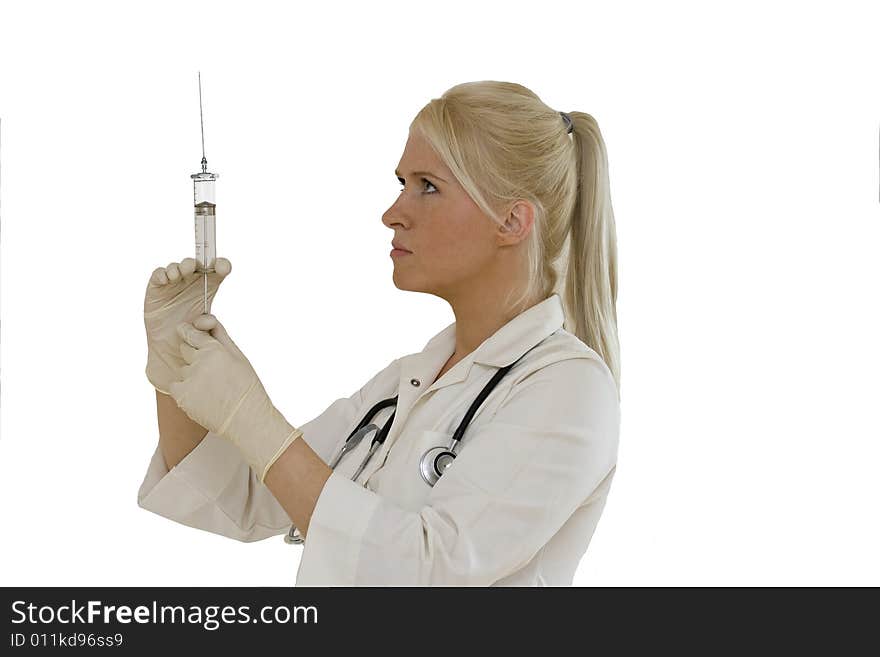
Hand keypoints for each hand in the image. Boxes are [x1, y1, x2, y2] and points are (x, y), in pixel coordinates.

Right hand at [143, 256, 230, 394]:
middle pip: (195, 264)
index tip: (223, 268)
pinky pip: (158, 275)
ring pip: (177, 267)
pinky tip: (166, 279)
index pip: (217, 270)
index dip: (221, 265)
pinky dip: (162, 274)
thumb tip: (209, 320)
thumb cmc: (192, 334)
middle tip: (194, 268)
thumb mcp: (204, 331)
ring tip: (179, 274)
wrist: (172, 347)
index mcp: (208, 287)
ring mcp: (174, 283)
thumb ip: (207, 325)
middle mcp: (192, 282)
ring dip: (178, 268)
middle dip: (195, 263)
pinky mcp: (157, 288)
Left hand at [168, 314, 302, 481]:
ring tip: (211, 388)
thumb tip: (206, 319)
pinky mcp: (181, 396)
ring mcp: (189, 379)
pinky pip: (175, 385)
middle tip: (210, 370)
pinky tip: (201, 396)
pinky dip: (184, 389)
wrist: (247, 419)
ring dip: (190, 374)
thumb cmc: (247, 387)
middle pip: (184, 349)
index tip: (186, 332)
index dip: (188, 332)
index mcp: (214, 349)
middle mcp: (199, 361)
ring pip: (182, 369)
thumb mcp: (239, 356)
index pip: (190, 332)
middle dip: (193, 355)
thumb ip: (220, 336)